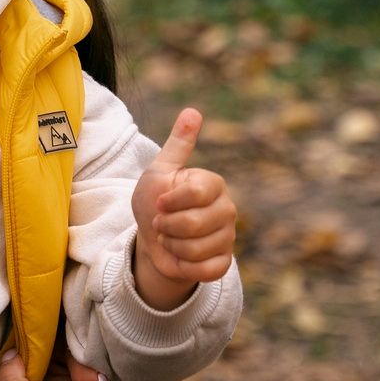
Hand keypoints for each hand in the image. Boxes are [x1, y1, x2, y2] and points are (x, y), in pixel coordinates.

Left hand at [131, 108, 237, 310]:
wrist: (151, 237)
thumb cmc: (155, 200)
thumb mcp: (160, 170)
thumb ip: (178, 144)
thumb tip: (193, 111)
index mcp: (213, 184)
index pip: (196, 193)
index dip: (170, 202)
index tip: (158, 203)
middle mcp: (227, 209)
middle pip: (196, 224)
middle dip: (167, 226)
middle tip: (160, 223)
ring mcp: (228, 236)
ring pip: (198, 248)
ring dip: (172, 246)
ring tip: (169, 238)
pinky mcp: (223, 261)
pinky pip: (206, 269)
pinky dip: (185, 266)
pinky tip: (179, 256)